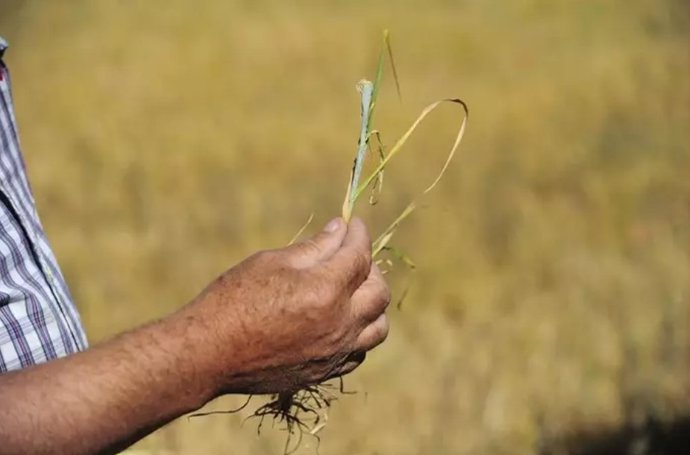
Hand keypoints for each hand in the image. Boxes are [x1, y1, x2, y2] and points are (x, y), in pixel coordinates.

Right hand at [185, 217, 389, 395]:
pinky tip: (341, 321)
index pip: (359, 255)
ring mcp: (335, 352)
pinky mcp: (325, 372)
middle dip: (370, 267)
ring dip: (372, 303)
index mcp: (326, 291)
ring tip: (352, 291)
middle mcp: (339, 324)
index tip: (354, 224)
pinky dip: (359, 332)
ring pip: (378, 326)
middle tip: (351, 255)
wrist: (209, 353)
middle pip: (379, 291)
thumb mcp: (272, 262)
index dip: (359, 234)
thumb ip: (314, 247)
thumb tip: (340, 229)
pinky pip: (359, 352)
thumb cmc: (234, 300)